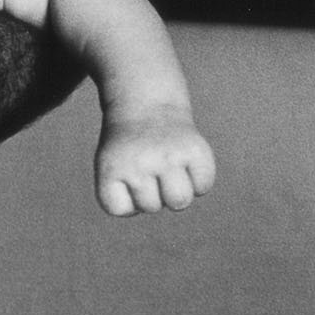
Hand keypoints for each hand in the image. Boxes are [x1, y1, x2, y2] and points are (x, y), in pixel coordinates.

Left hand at [94, 105, 214, 216]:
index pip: (118, 208)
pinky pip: (203, 187)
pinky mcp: (195, 150)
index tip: (122, 174)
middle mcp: (140, 161)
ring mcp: (169, 156)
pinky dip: (198, 180)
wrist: (146, 105)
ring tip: (168, 169)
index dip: (124, 197)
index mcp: (112, 166)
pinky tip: (185, 161)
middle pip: (151, 207)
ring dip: (175, 192)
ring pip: (179, 202)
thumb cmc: (127, 148)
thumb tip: (176, 203)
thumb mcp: (111, 169)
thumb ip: (128, 199)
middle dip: (151, 192)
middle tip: (146, 166)